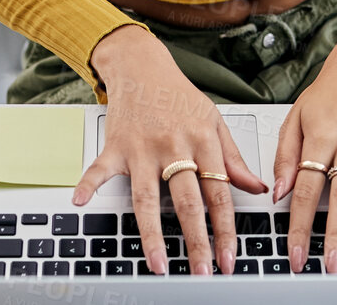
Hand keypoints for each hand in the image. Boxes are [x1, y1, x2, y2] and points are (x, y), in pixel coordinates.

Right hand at [71, 25, 269, 274]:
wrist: (143, 66)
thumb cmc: (179, 97)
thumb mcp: (214, 121)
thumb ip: (234, 158)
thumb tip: (256, 187)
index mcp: (202, 141)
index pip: (218, 193)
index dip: (225, 228)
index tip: (228, 257)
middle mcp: (174, 147)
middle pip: (187, 201)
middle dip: (196, 239)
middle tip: (201, 271)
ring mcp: (143, 148)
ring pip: (147, 197)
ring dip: (152, 233)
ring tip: (159, 263)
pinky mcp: (116, 146)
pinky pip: (100, 169)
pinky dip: (88, 184)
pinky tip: (80, 202)